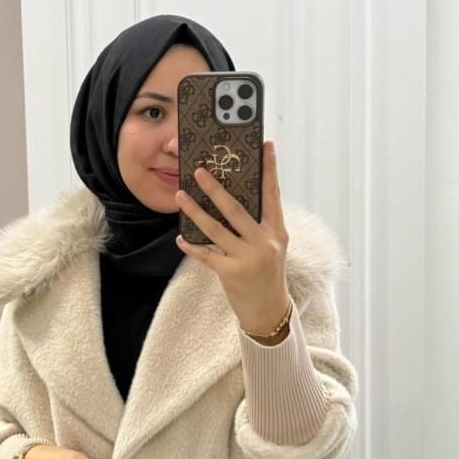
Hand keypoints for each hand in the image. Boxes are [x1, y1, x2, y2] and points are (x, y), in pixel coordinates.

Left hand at [175, 139, 290, 334]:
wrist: (269, 311)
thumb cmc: (268, 274)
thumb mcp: (272, 246)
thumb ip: (259, 225)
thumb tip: (234, 197)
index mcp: (277, 232)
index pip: (273, 195)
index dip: (269, 170)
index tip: (266, 147)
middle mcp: (265, 243)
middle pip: (236, 209)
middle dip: (216, 188)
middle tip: (200, 171)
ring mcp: (248, 258)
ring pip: (216, 229)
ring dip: (196, 211)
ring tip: (181, 196)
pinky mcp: (231, 273)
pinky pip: (206, 254)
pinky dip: (191, 245)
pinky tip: (180, 238)